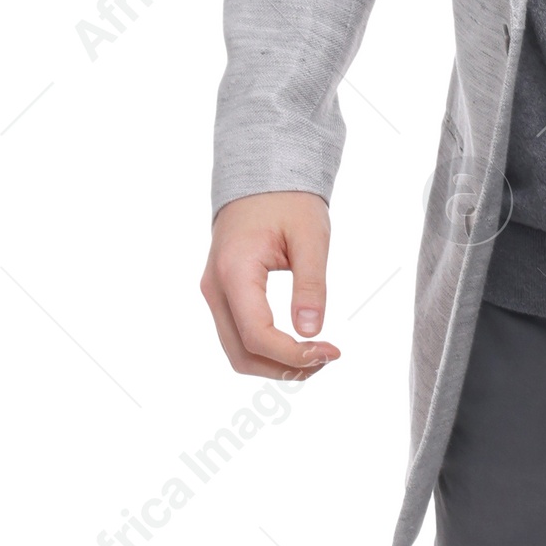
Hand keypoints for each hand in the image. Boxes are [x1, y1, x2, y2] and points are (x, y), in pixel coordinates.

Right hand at [201, 191, 339, 379]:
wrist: (261, 177)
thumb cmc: (288, 201)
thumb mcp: (311, 238)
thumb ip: (312, 285)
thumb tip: (311, 331)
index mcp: (234, 272)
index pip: (256, 335)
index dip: (293, 355)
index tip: (331, 352)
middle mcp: (215, 288)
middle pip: (241, 354)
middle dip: (284, 368)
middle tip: (326, 357)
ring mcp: (215, 293)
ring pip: (237, 351)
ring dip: (274, 364)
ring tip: (315, 354)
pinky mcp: (223, 294)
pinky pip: (238, 336)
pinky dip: (266, 350)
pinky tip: (297, 343)